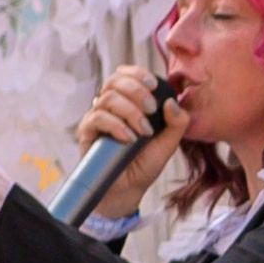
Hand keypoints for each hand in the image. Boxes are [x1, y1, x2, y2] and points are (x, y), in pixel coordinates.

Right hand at [76, 64, 179, 216]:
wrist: (129, 189)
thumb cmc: (145, 164)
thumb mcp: (168, 143)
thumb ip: (177, 123)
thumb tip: (172, 102)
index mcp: (127, 102)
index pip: (125, 75)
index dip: (137, 74)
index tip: (153, 84)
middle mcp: (110, 106)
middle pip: (114, 81)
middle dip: (136, 90)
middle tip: (151, 109)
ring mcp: (97, 118)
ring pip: (107, 98)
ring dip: (129, 111)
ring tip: (144, 131)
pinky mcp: (86, 132)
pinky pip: (97, 118)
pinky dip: (116, 125)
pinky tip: (128, 138)